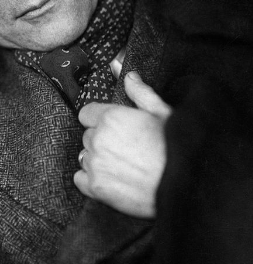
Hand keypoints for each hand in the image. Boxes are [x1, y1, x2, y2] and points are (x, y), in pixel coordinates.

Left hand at [74, 71, 171, 217]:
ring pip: (85, 156)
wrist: (182, 186)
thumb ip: (141, 93)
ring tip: (122, 165)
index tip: (112, 127)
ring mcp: (95, 163)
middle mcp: (98, 139)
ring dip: (97, 160)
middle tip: (125, 148)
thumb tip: (130, 76)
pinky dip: (90, 179)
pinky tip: (112, 180)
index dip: (99, 119)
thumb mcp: (163, 113)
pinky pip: (80, 178)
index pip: (86, 113)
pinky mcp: (95, 187)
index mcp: (111, 117)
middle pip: (87, 136)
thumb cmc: (176, 149)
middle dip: (102, 140)